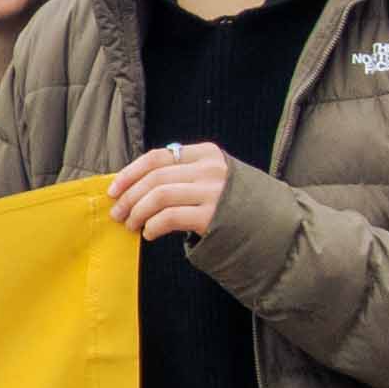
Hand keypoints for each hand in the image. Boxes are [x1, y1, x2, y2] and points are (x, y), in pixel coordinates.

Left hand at [108, 143, 237, 240]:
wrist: (274, 229)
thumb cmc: (237, 207)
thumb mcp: (214, 179)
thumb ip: (185, 175)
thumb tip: (136, 187)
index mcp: (207, 154)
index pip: (158, 157)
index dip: (130, 173)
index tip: (114, 189)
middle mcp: (210, 169)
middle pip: (155, 177)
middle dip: (129, 196)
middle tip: (117, 213)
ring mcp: (212, 192)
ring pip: (158, 195)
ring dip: (137, 212)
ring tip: (131, 225)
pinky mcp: (211, 216)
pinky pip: (169, 217)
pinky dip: (152, 226)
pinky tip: (149, 234)